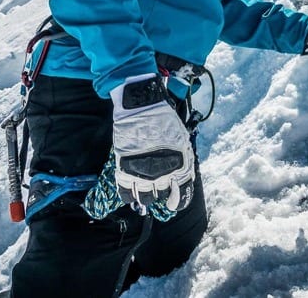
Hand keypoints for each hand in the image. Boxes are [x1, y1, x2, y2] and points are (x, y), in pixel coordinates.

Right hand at [110, 73, 194, 212]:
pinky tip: (131, 190)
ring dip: (145, 195)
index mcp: (179, 167)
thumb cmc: (165, 121)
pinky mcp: (125, 168)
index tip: (173, 202)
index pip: (182, 196)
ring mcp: (142, 173)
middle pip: (161, 196)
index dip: (178, 201)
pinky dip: (128, 195)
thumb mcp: (183, 141)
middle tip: (157, 187)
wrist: (143, 107)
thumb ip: (183, 161)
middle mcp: (161, 174)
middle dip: (160, 194)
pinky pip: (125, 192)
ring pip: (144, 198)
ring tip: (144, 187)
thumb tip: (180, 178)